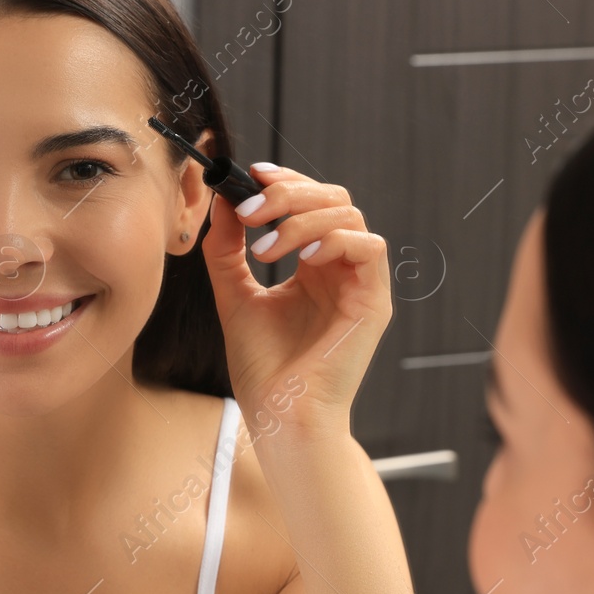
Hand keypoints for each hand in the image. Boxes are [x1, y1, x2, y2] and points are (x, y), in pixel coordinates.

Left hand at [201, 161, 390, 439]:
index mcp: (313, 266)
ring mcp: (359, 284)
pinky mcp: (373, 302)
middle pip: (333, 198)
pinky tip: (299, 260)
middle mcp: (340, 269)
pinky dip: (333, 240)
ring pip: (349, 215)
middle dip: (291, 193)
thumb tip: (220, 199)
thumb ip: (226, 249)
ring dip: (302, 218)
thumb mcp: (234, 295)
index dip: (286, 182)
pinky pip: (368, 248)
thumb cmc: (263, 368)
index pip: (311, 203)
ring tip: (264, 249)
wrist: (281, 416)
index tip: (251, 177)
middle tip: (252, 210)